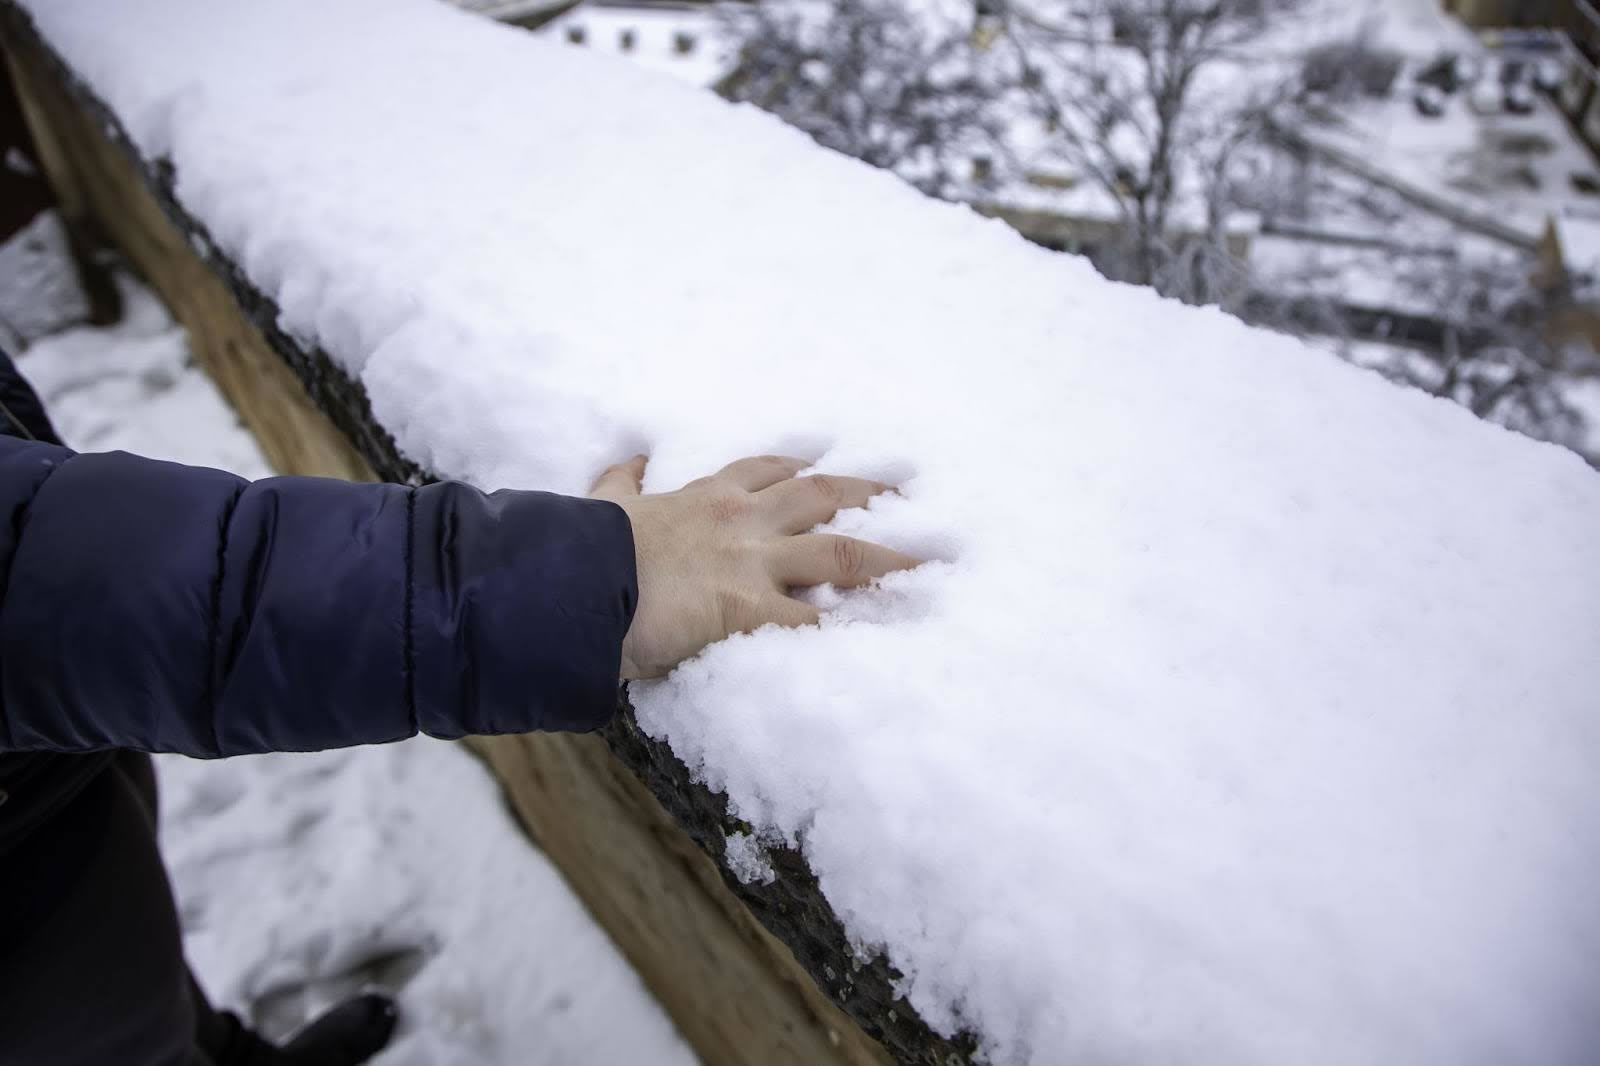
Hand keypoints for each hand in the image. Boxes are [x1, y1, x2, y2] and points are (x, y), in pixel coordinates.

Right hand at [590, 454, 918, 679]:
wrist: (569, 580)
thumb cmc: (582, 546)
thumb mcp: (604, 503)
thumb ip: (620, 482)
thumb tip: (627, 460)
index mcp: (707, 497)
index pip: (766, 472)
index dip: (802, 469)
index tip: (827, 466)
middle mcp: (741, 521)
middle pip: (823, 496)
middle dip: (870, 494)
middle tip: (911, 496)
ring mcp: (750, 564)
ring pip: (839, 553)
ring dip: (889, 559)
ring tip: (930, 564)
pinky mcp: (748, 610)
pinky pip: (813, 623)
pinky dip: (849, 631)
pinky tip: (885, 637)